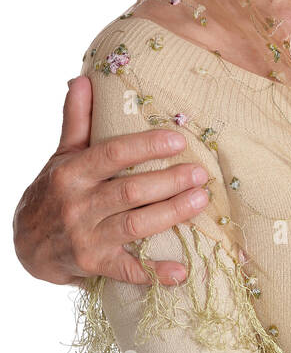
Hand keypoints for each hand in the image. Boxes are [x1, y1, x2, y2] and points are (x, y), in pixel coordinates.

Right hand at [12, 74, 211, 285]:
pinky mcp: (94, 265)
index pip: (111, 155)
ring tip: (202, 200)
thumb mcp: (61, 156)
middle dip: (169, 181)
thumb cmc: (53, 194)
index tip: (178, 140)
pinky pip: (128, 270)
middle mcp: (78, 205)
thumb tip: (83, 79)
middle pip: (130, 191)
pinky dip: (155, 272)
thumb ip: (76, 121)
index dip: (145, 146)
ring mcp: (86, 238)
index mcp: (71, 174)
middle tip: (201, 173)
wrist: (26, 246)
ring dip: (172, 214)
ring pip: (135, 225)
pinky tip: (182, 271)